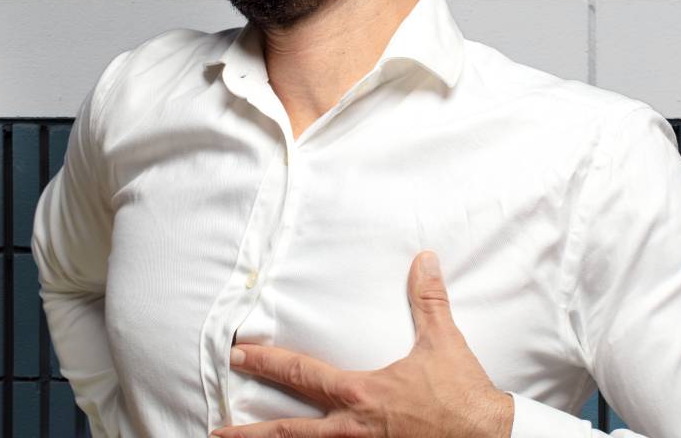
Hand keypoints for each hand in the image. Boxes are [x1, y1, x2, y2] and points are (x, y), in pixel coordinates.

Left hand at [210, 251, 513, 437]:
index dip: (265, 362)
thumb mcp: (444, 343)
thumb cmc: (462, 397)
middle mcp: (353, 430)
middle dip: (250, 431)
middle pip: (289, 433)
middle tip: (218, 430)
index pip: (301, 374)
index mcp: (361, 394)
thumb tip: (424, 260)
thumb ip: (428, 301)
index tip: (237, 355)